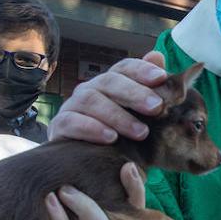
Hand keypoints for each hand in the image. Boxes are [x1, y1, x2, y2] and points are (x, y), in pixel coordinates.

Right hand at [49, 51, 168, 142]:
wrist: (88, 164)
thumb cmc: (119, 136)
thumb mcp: (139, 116)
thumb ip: (149, 88)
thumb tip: (156, 55)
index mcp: (110, 83)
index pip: (124, 68)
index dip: (142, 69)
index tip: (161, 77)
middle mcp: (90, 89)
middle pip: (109, 82)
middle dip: (134, 93)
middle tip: (157, 107)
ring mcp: (72, 106)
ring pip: (91, 100)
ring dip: (117, 115)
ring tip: (141, 132)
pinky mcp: (59, 126)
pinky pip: (71, 122)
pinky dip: (92, 128)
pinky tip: (111, 138)